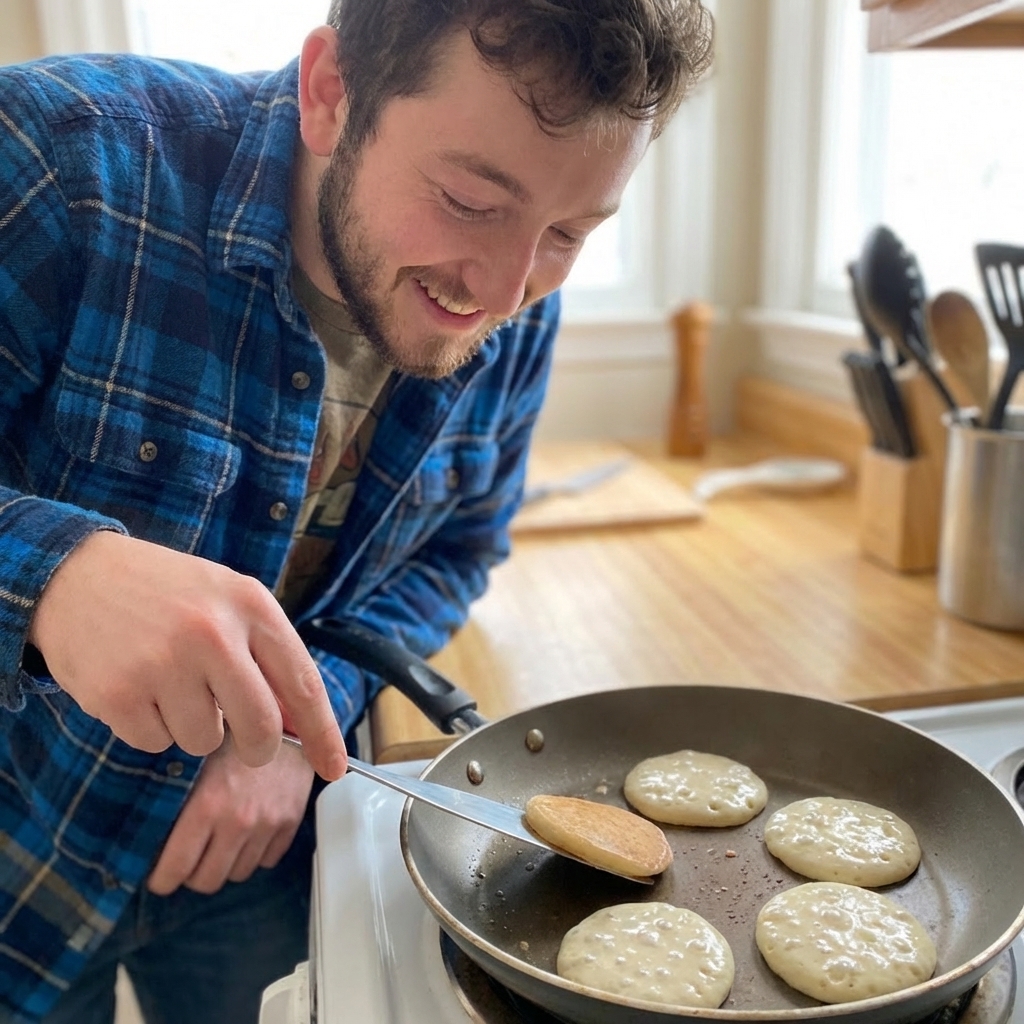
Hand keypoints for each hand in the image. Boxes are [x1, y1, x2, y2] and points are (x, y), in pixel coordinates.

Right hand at [28, 531, 345, 778]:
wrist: (75, 573)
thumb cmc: (166, 594)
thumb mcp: (227, 599)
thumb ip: (265, 655)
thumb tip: (298, 727)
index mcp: (251, 605)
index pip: (303, 684)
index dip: (323, 734)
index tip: (333, 767)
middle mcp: (213, 633)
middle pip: (259, 728)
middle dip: (256, 748)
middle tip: (243, 742)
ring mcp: (163, 664)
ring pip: (203, 741)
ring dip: (191, 727)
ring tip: (169, 684)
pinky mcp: (118, 693)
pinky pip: (155, 744)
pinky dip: (149, 727)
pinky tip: (136, 686)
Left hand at [147, 731, 314, 894]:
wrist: (285, 713)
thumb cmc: (232, 730)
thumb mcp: (192, 757)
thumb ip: (170, 793)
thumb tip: (138, 828)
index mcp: (207, 805)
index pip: (175, 869)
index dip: (161, 878)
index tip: (158, 874)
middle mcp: (239, 821)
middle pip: (207, 881)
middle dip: (191, 874)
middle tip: (187, 858)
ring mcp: (269, 824)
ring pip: (238, 874)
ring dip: (225, 863)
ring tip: (218, 841)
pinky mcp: (291, 822)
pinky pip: (268, 860)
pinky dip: (255, 852)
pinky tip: (247, 831)